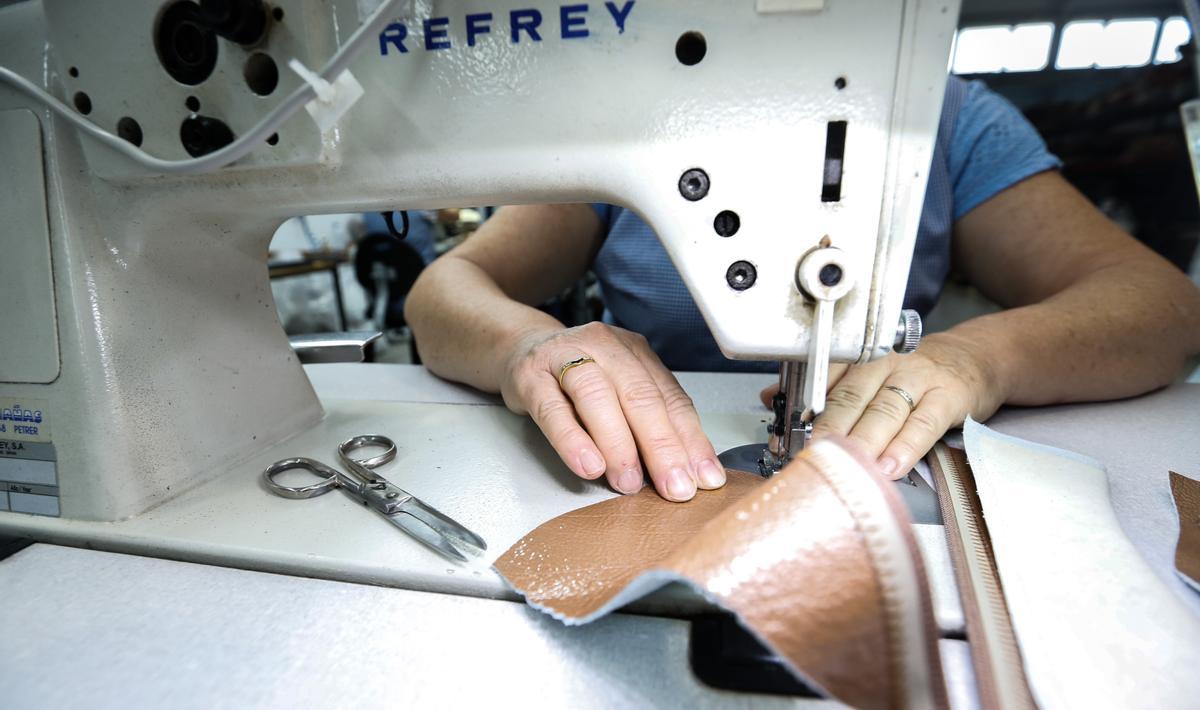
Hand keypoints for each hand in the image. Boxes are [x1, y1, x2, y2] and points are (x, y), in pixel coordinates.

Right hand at [501, 322, 726, 500]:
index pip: (671, 398)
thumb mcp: (618, 390)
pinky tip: (589, 466)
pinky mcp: (530, 375)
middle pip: (640, 397)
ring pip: (598, 397)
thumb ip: (647, 421)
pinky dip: (573, 440)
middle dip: (663, 447)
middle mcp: (606, 347)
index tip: (705, 478)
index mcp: (636, 352)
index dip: (691, 440)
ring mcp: (565, 356)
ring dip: (619, 445)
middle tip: (675, 487)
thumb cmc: (576, 379)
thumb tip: (684, 470)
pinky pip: (553, 410)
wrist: (518, 349)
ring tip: (629, 482)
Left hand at [760, 333, 1006, 478]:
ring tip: (847, 467)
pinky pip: (924, 423)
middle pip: (850, 398)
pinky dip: (905, 447)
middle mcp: (884, 364)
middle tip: (810, 456)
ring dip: (863, 442)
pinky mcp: (948, 396)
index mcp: (858, 359)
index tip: (784, 435)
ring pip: (884, 411)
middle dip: (827, 429)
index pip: (824, 380)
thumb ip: (820, 387)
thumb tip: (770, 398)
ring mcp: (918, 378)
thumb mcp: (865, 372)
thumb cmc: (911, 373)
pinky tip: (890, 467)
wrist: (974, 358)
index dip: (803, 409)